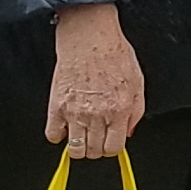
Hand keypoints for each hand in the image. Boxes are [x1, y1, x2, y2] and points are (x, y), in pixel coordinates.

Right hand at [45, 3, 143, 159]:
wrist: (89, 38)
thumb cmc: (113, 54)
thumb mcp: (138, 82)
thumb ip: (136, 111)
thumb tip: (128, 132)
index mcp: (119, 109)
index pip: (114, 147)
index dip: (112, 148)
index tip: (109, 143)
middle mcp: (97, 114)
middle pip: (94, 151)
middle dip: (97, 148)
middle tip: (96, 137)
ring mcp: (75, 112)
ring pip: (75, 150)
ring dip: (79, 147)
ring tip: (82, 135)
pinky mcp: (56, 106)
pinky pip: (53, 135)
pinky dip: (58, 135)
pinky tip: (65, 126)